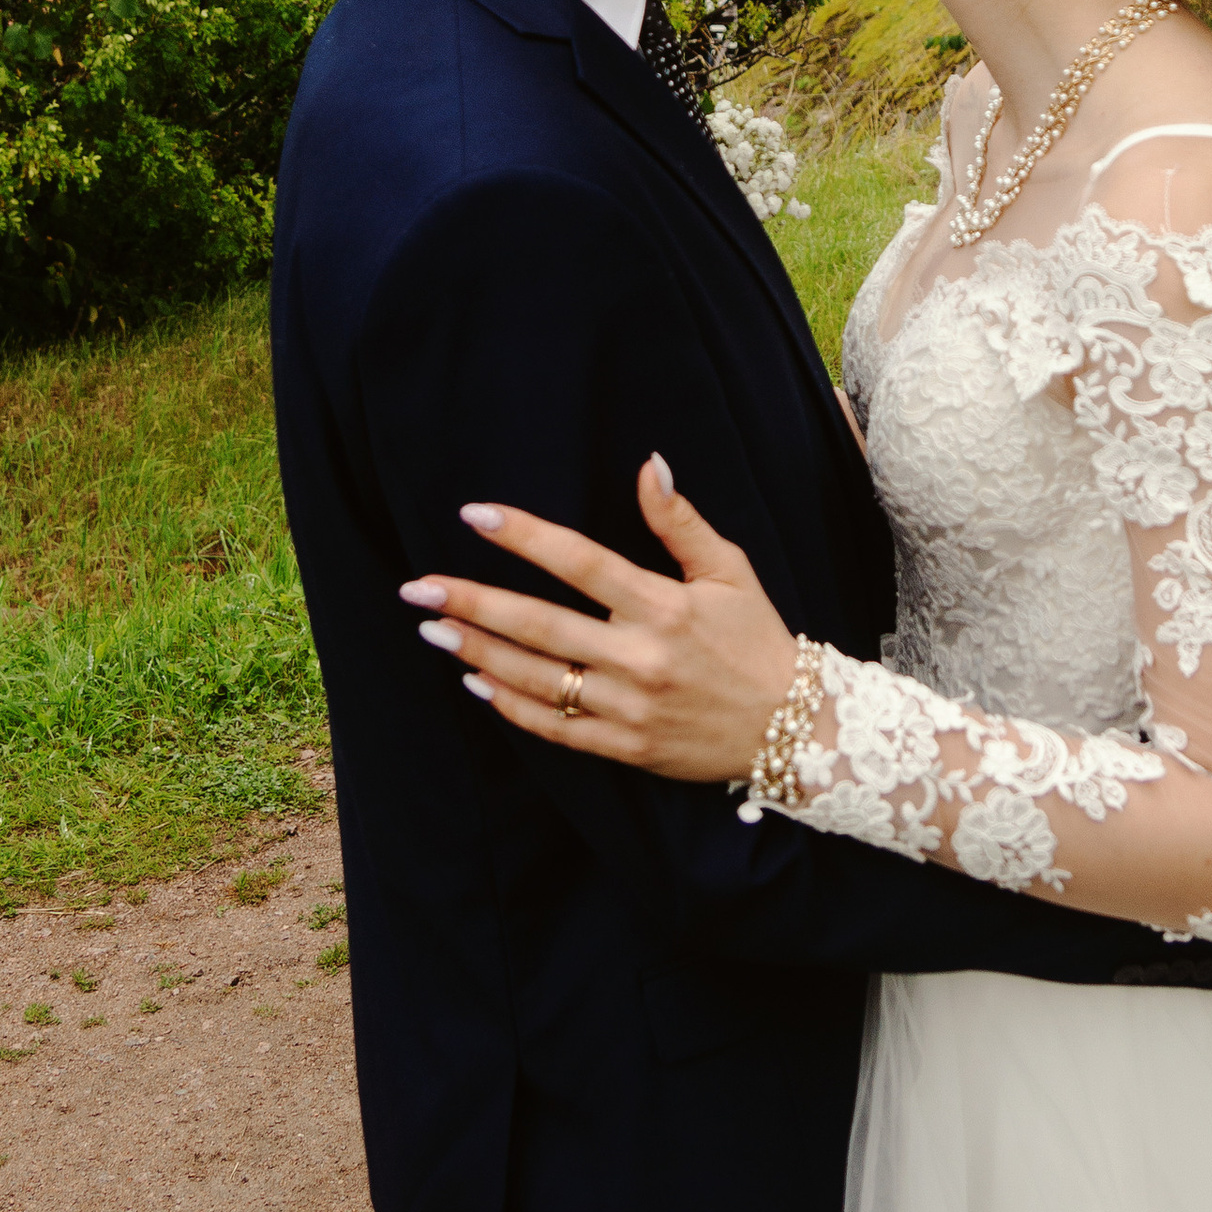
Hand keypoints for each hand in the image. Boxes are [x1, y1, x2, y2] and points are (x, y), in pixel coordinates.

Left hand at [400, 455, 800, 780]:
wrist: (793, 728)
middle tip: (418, 587)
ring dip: (477, 653)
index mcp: (665, 605)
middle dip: (473, 602)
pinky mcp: (626, 748)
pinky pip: (555, 728)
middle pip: (540, 625)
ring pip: (536, 678)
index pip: (580, 561)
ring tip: (432, 629)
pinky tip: (474, 684)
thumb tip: (649, 463)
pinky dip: (510, 707)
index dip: (524, 536)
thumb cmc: (758, 639)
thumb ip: (681, 521)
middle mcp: (641, 657)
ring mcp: (629, 707)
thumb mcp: (731, 570)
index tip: (474, 515)